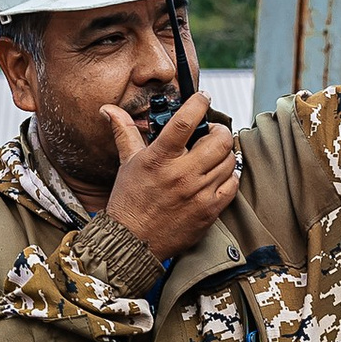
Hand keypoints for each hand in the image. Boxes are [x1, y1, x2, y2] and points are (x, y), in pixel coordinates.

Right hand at [106, 94, 241, 258]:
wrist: (132, 242)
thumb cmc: (129, 201)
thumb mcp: (127, 163)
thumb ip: (124, 132)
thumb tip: (108, 109)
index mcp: (159, 159)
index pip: (185, 121)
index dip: (198, 103)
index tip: (203, 98)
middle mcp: (181, 174)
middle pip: (219, 140)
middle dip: (220, 131)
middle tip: (212, 133)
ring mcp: (198, 194)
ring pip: (229, 161)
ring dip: (225, 153)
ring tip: (214, 154)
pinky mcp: (209, 211)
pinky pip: (232, 184)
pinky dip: (229, 175)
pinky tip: (219, 175)